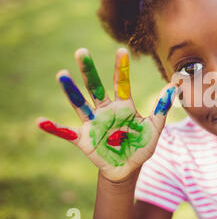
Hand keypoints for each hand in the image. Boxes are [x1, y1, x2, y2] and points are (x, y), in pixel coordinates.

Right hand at [36, 48, 178, 182]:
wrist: (129, 168)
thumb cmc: (141, 145)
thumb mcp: (155, 127)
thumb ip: (163, 107)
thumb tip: (175, 86)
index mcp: (123, 106)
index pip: (122, 83)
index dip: (121, 68)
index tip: (121, 50)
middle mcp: (106, 110)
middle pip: (96, 88)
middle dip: (89, 71)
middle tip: (82, 52)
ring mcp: (93, 123)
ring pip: (80, 104)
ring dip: (71, 91)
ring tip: (62, 75)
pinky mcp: (84, 139)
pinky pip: (66, 133)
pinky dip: (54, 128)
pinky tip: (40, 121)